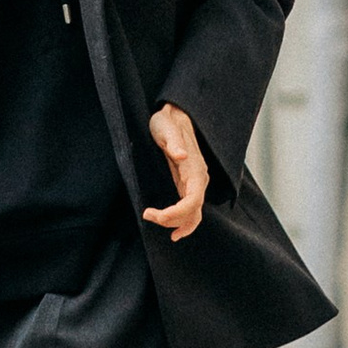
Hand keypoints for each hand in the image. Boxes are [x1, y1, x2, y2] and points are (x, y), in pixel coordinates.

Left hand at [144, 104, 207, 243]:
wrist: (175, 117)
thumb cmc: (168, 122)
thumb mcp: (166, 128)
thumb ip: (174, 142)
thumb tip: (181, 155)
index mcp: (195, 169)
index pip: (193, 200)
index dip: (176, 213)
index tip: (154, 215)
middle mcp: (199, 179)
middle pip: (193, 211)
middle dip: (172, 219)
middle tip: (148, 215)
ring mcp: (195, 183)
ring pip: (194, 213)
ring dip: (179, 224)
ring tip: (162, 228)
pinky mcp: (188, 184)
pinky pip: (190, 208)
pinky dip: (184, 221)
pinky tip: (174, 230)